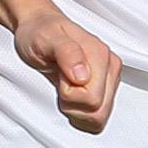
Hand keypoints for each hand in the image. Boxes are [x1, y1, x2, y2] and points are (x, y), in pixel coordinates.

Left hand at [13, 7, 118, 133]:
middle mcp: (109, 68)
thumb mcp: (45, 39)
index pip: (93, 99)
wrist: (39, 28)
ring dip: (76, 110)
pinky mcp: (103, 90)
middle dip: (73, 104)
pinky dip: (79, 113)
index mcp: (100, 55)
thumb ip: (66, 53)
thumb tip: (83, 76)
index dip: (69, 94)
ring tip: (64, 88)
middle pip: (98, 112)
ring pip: (99, 117)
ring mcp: (108, 80)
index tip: (60, 76)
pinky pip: (97, 118)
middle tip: (61, 83)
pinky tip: (70, 96)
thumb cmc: (40, 33)